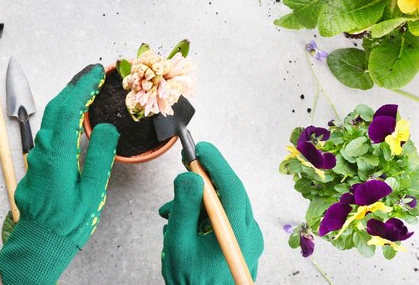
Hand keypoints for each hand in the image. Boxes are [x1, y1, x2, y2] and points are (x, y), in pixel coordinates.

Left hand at [0, 64, 118, 284]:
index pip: (68, 110)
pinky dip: (63, 114)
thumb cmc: (67, 221)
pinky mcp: (37, 163)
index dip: (82, 87)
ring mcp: (37, 156)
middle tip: (93, 72)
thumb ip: (99, 156)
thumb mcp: (92, 191)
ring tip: (87, 87)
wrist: (40, 241)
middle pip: (56, 108)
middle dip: (74, 85)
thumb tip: (105, 128)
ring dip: (68, 98)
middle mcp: (42, 150)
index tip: (96, 72)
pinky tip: (74, 114)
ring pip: (50, 118)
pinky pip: (50, 130)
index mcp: (57, 154)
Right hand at [159, 142, 263, 284]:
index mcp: (238, 235)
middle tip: (186, 162)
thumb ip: (184, 209)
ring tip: (169, 212)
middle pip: (229, 193)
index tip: (199, 148)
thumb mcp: (179, 245)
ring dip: (198, 201)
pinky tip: (181, 223)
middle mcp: (249, 236)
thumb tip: (190, 177)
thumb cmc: (192, 283)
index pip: (231, 187)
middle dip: (204, 177)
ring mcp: (247, 241)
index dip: (215, 163)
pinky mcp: (241, 245)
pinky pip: (223, 219)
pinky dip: (203, 215)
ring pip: (224, 206)